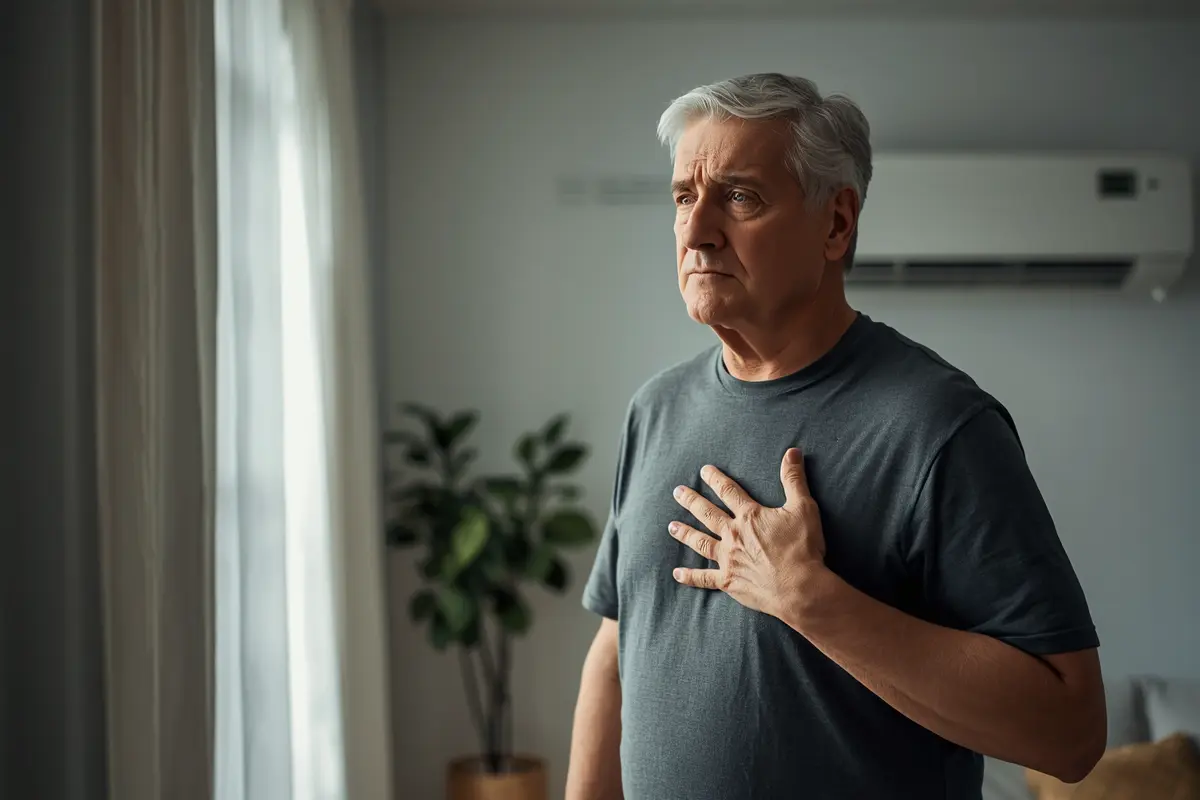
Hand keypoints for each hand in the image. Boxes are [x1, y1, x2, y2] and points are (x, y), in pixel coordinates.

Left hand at [669, 448, 827, 620]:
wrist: (799, 588)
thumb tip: (792, 452)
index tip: (703, 470)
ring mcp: (729, 559)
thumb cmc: (802, 548)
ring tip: (671, 526)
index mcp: (750, 516)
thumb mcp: (803, 508)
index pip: (729, 492)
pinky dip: (690, 576)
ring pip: (701, 542)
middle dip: (691, 501)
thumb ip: (794, 479)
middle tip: (677, 492)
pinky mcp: (729, 581)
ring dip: (685, 533)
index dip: (716, 479)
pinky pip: (704, 578)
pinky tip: (676, 574)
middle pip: (707, 514)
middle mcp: (734, 535)